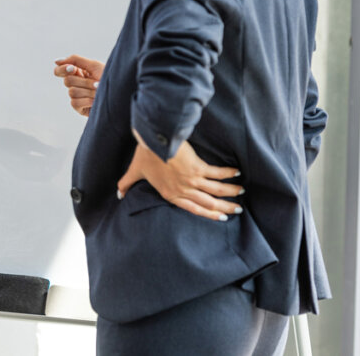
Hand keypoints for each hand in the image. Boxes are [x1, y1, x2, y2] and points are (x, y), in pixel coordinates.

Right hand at [53, 55, 103, 116]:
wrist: (120, 94)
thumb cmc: (109, 78)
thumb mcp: (93, 65)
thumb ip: (75, 60)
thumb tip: (56, 62)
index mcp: (77, 72)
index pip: (60, 71)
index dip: (63, 69)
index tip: (73, 69)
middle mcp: (75, 84)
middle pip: (67, 81)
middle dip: (84, 82)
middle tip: (97, 83)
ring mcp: (76, 96)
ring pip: (72, 92)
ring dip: (88, 91)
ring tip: (99, 92)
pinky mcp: (79, 107)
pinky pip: (75, 102)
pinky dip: (88, 100)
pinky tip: (96, 101)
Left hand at [117, 138, 242, 220]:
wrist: (153, 141)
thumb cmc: (144, 155)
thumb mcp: (134, 171)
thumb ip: (126, 184)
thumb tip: (118, 194)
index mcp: (170, 194)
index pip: (193, 208)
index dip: (208, 214)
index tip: (220, 217)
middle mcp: (184, 190)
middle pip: (208, 203)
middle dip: (224, 208)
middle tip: (238, 210)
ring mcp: (192, 180)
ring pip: (216, 190)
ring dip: (230, 192)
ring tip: (241, 193)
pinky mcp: (198, 168)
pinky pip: (217, 173)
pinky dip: (228, 174)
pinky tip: (237, 173)